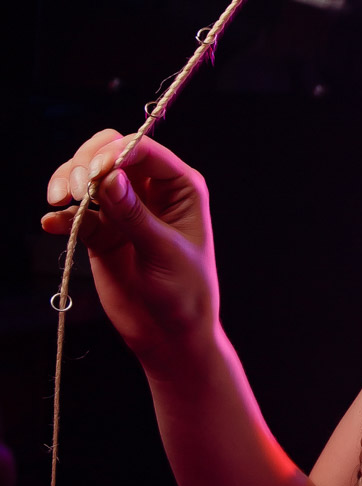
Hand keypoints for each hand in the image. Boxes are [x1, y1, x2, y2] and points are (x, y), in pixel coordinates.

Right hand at [43, 129, 219, 376]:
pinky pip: (76, 214)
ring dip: (68, 182)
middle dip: (86, 161)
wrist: (170, 335)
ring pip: (88, 178)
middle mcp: (151, 191)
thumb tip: (108, 177)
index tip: (93, 172)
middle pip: (110, 153)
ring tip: (58, 202)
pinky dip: (61, 216)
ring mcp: (123, 210)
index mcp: (180, 187)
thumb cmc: (185, 294)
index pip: (143, 150)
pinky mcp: (102, 232)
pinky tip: (52, 223)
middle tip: (74, 189)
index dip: (115, 152)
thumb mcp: (164, 252)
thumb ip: (134, 215)